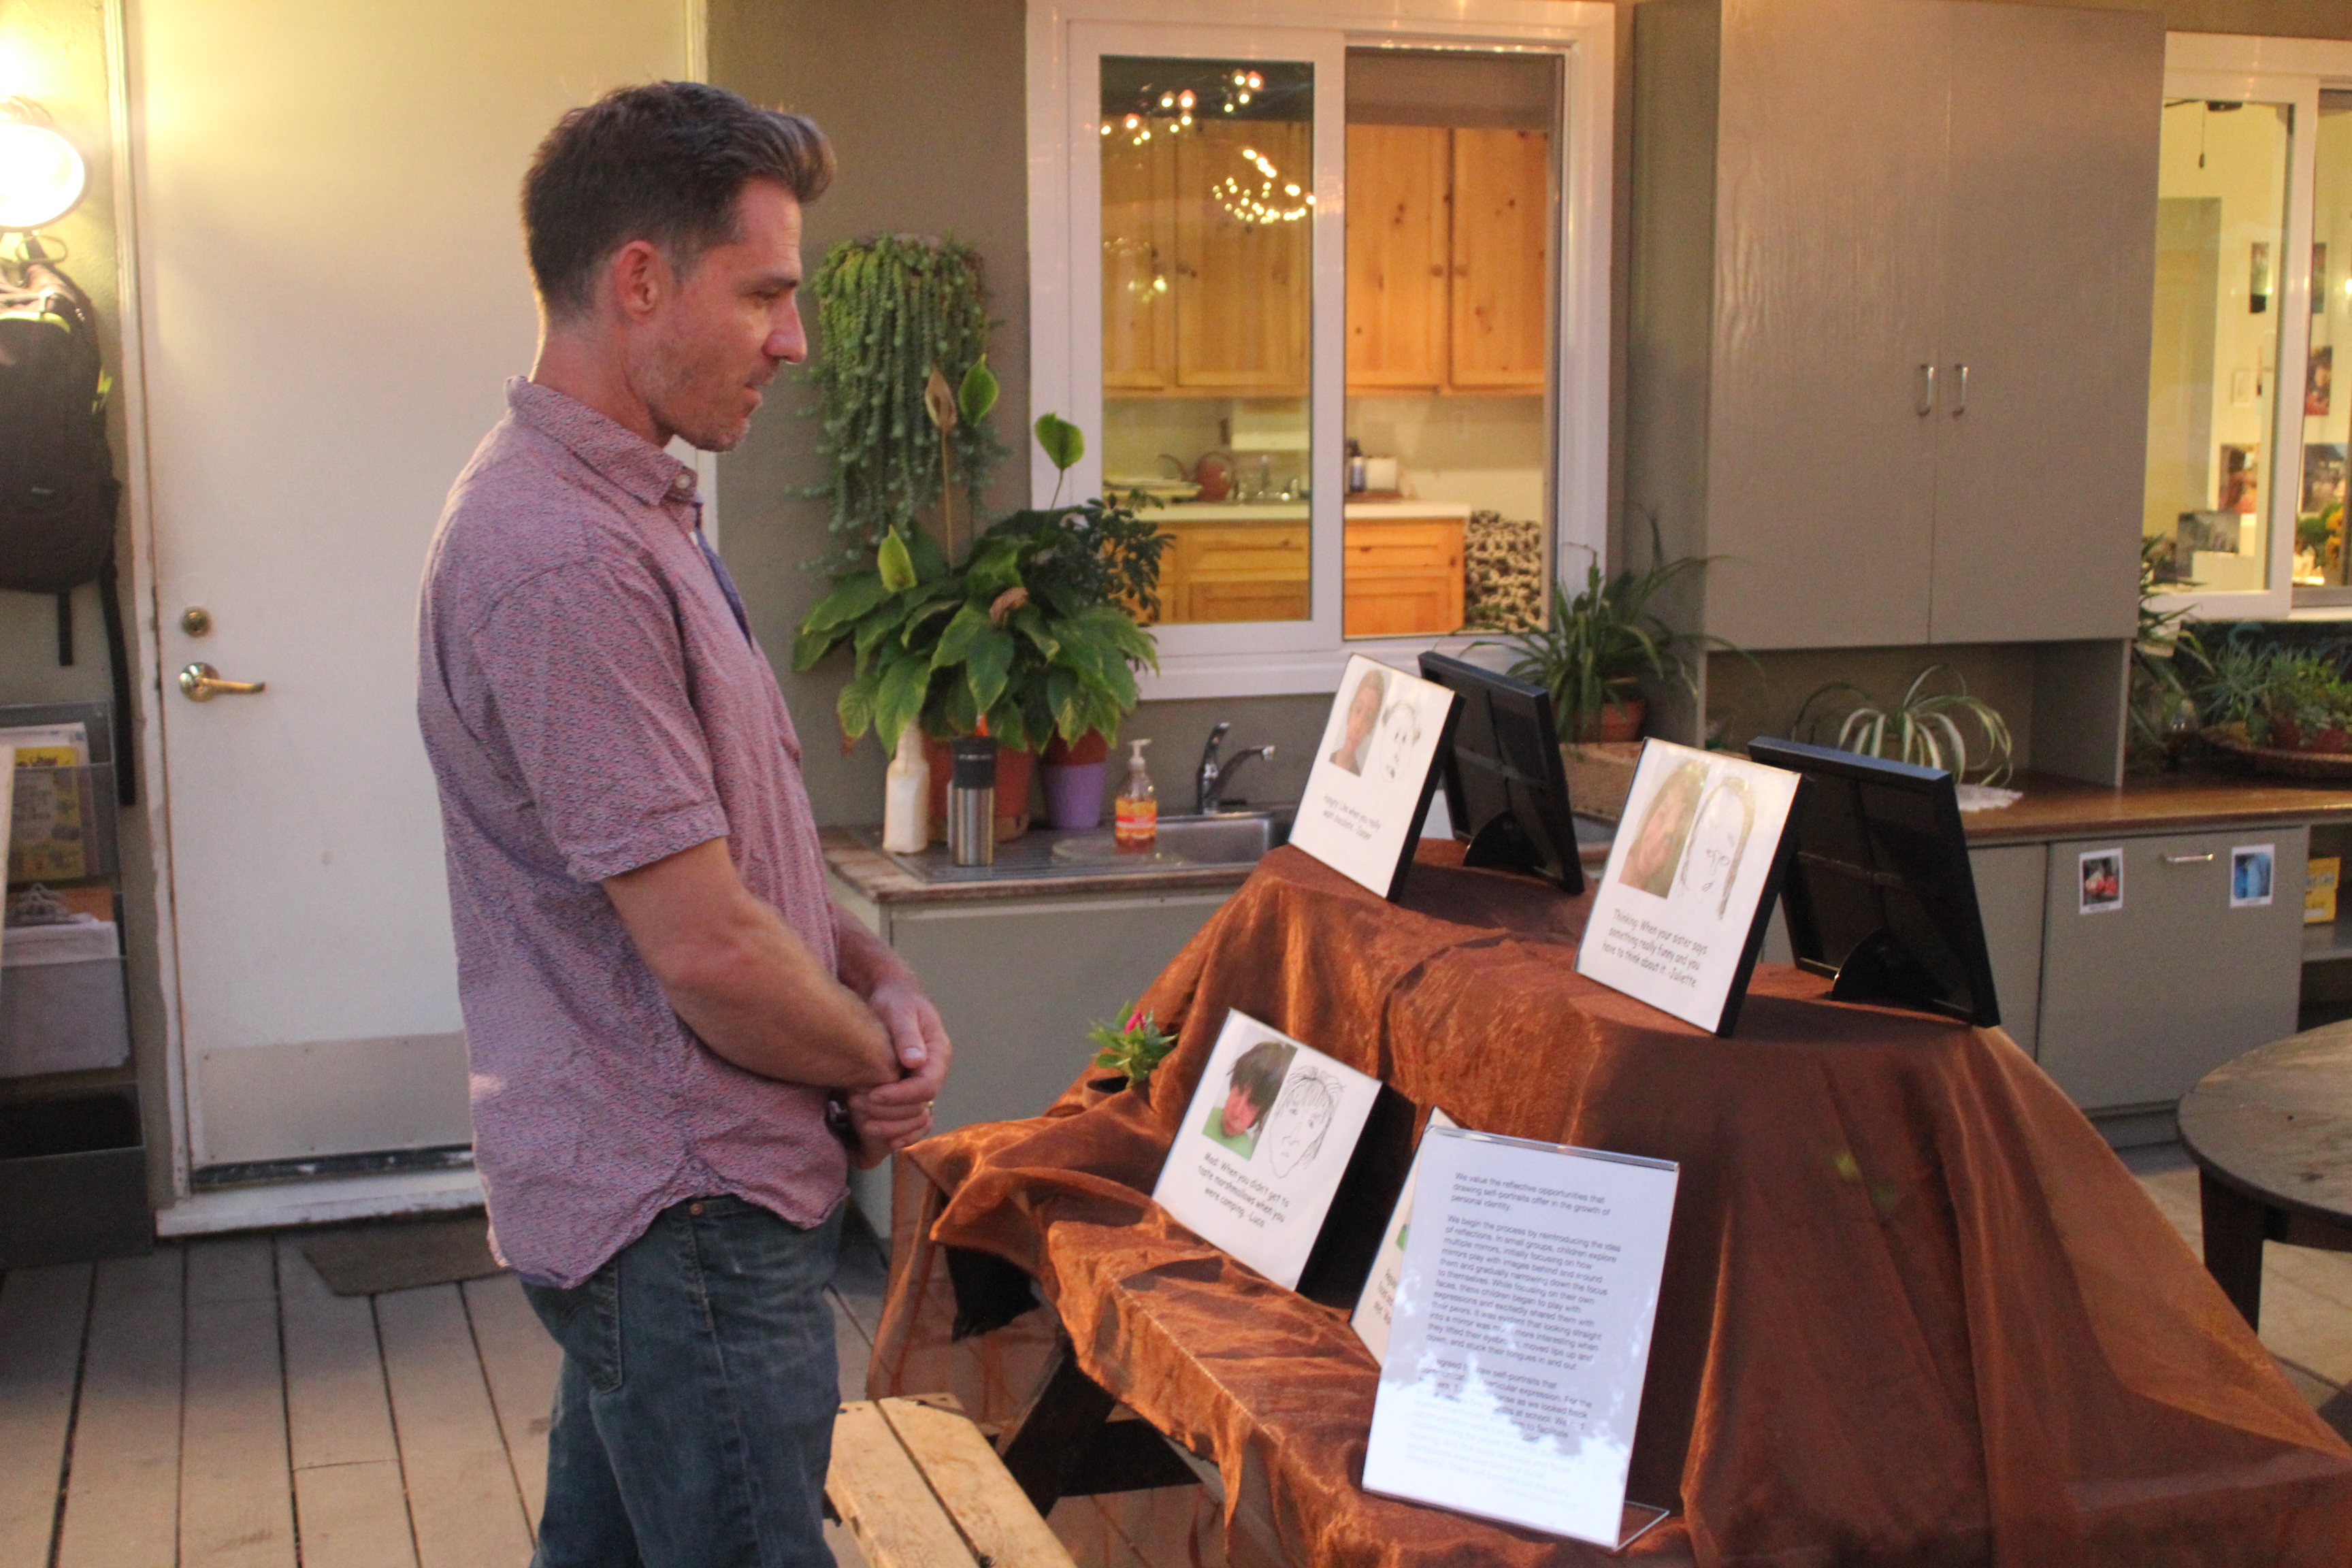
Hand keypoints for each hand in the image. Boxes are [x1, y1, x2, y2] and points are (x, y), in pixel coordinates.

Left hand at [844, 979, 951, 1167]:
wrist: (887, 996)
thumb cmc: (893, 1000)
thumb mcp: (899, 1011)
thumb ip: (907, 1035)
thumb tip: (916, 1061)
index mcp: (938, 1053)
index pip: (927, 1086)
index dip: (900, 1096)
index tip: (872, 1094)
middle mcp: (934, 1072)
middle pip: (921, 1107)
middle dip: (889, 1112)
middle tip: (857, 1105)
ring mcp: (922, 1083)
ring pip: (916, 1119)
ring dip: (890, 1126)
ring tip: (860, 1121)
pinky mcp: (909, 1091)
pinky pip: (911, 1121)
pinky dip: (896, 1132)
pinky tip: (874, 1134)